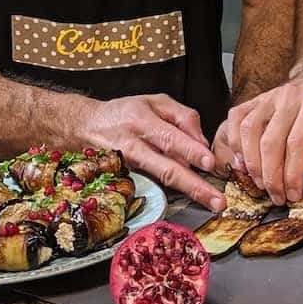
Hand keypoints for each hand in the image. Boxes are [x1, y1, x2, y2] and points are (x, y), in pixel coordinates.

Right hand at [78, 94, 225, 211]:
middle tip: (217, 199)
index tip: (210, 163)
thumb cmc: (125, 113)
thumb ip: (181, 116)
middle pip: (167, 168)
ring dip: (188, 192)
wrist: (85, 126)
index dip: (191, 151)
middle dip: (194, 185)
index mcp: (142, 120)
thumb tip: (202, 142)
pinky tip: (190, 198)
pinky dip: (173, 192)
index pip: (170, 137)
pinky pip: (153, 185)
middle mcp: (133, 145)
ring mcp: (128, 166)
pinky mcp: (123, 180)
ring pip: (161, 180)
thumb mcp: (153, 101)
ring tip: (211, 203)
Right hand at [221, 71, 302, 204]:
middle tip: (277, 197)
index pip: (298, 143)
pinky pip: (236, 119)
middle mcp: (289, 97)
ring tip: (260, 184)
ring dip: (252, 163)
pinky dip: (235, 143)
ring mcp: (268, 96)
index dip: (293, 174)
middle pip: (271, 141)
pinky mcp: (254, 99)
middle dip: (271, 176)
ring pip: (250, 131)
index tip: (293, 196)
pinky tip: (243, 163)